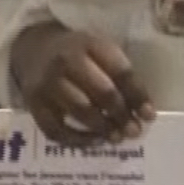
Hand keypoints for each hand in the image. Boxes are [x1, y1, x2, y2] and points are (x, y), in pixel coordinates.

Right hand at [12, 24, 156, 145]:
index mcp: (89, 44)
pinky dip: (77, 139)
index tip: (149, 115)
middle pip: (101, 91)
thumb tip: (143, 113)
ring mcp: (47, 83)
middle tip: (134, 131)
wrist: (34, 51)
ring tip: (116, 137)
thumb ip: (120, 77)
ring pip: (80, 110)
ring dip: (103, 127)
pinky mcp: (33, 103)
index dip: (138, 95)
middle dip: (121, 114)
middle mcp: (65, 61)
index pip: (120, 71)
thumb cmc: (78, 55)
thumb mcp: (100, 52)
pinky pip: (56, 128)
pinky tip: (94, 140)